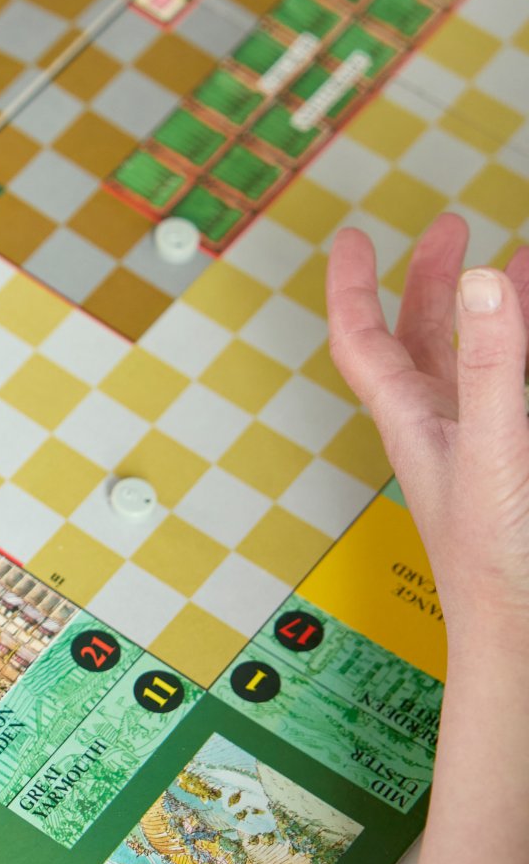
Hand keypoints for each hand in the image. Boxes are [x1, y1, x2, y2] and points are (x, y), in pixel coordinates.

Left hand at [325, 213, 528, 635]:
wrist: (524, 638)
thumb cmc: (498, 558)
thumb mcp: (497, 445)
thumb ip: (489, 364)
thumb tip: (480, 279)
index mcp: (411, 421)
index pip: (362, 339)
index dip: (352, 285)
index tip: (352, 235)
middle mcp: (436, 431)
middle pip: (421, 339)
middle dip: (433, 280)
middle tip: (455, 225)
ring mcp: (476, 452)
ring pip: (474, 364)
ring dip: (495, 313)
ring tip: (525, 264)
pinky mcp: (511, 471)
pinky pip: (510, 399)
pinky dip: (521, 359)